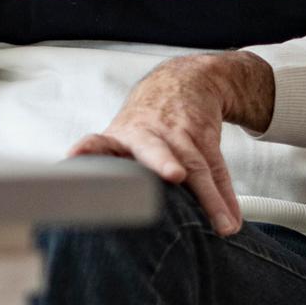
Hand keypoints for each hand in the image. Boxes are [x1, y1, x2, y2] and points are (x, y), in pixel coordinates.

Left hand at [68, 53, 272, 235]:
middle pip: (154, 147)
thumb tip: (92, 213)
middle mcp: (148, 133)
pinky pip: (217, 170)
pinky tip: (230, 220)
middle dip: (163, 161)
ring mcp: (178, 133)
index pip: (99, 144)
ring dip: (210, 197)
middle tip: (173, 175)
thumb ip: (108, 170)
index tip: (75, 157)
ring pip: (196, 165)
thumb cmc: (146, 125)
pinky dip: (225, 198)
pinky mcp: (204, 136)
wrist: (184, 82)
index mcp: (120, 138)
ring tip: (220, 222)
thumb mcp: (121, 139)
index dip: (88, 150)